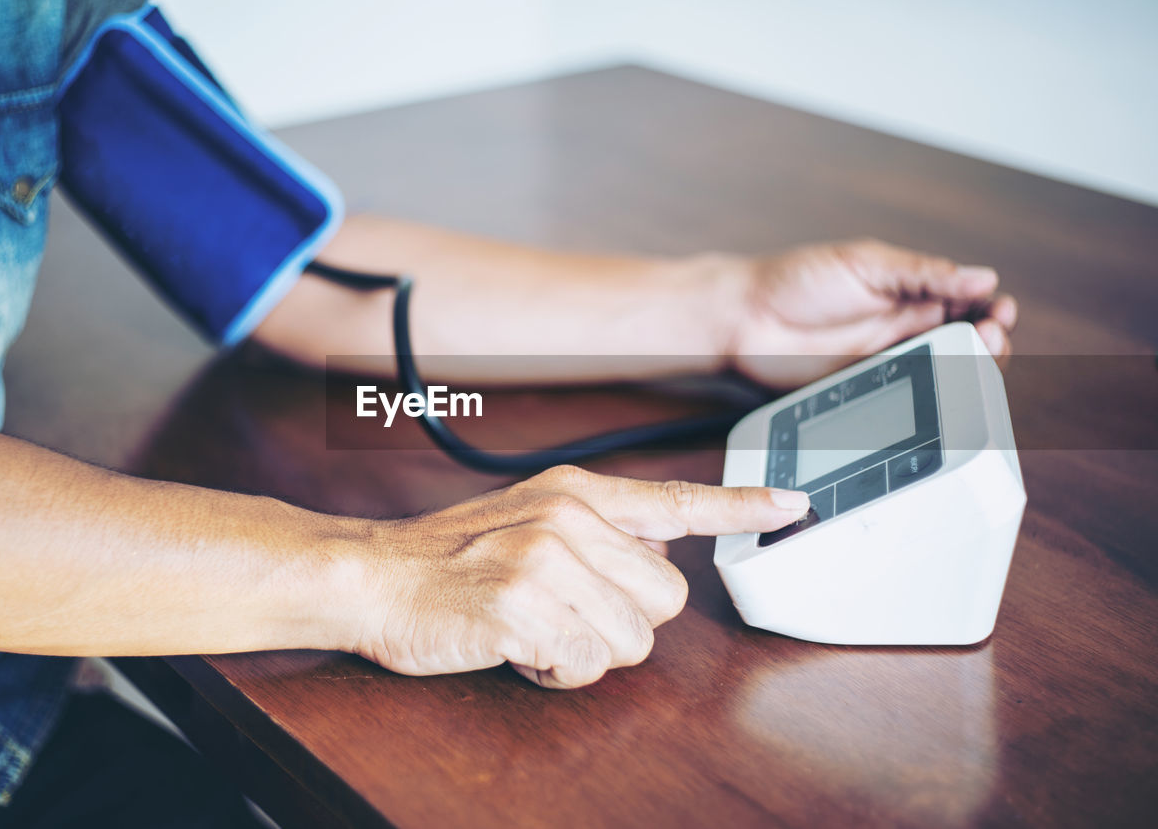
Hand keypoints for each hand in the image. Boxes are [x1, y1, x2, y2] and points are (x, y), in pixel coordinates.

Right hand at [350, 465, 810, 687]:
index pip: (676, 500)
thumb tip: (661, 547)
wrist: (372, 575)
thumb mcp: (528, 518)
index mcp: (576, 493)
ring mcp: (546, 560)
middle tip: (561, 613)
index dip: (741, 506)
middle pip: (666, 601)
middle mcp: (569, 518)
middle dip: (621, 623)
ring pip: (633, 641)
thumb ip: (600, 529)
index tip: (792, 505)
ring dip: (586, 652)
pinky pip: (587, 664)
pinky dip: (556, 670)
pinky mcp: (525, 606)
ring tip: (534, 628)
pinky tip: (519, 647)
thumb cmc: (448, 558)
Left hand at [712, 239, 1018, 387]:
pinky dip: (930, 398)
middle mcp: (903, 326)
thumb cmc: (794, 280)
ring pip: (943, 372)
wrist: (742, 320)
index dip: (989, 308)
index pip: (966, 300)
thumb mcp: (862, 263)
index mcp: (908, 289)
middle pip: (964, 340)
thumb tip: (981, 277)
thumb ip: (920, 273)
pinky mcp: (866, 390)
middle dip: (987, 341)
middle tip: (989, 338)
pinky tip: (940, 392)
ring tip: (973, 361)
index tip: (999, 312)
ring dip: (966, 370)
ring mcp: (886, 360)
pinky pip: (908, 397)